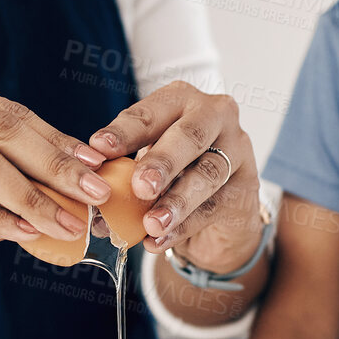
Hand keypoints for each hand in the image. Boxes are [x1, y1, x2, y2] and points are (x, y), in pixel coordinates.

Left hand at [88, 82, 263, 272]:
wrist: (220, 203)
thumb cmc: (175, 169)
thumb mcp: (149, 158)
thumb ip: (126, 166)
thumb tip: (90, 188)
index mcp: (181, 100)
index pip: (150, 113)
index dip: (124, 132)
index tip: (98, 148)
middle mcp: (215, 115)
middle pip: (189, 136)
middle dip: (162, 161)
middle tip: (140, 185)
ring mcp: (237, 149)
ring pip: (207, 174)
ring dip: (177, 201)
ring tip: (151, 223)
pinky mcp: (247, 186)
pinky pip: (215, 206)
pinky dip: (185, 226)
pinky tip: (160, 239)